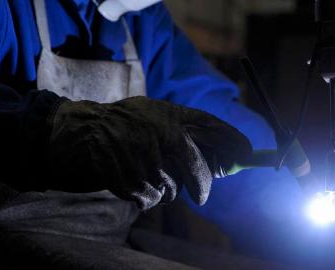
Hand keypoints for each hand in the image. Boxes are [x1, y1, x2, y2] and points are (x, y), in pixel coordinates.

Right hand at [48, 96, 251, 209]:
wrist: (86, 132)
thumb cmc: (128, 121)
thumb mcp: (158, 112)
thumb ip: (189, 127)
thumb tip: (224, 154)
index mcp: (174, 120)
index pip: (217, 131)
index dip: (236, 144)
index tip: (248, 154)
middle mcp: (166, 140)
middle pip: (200, 175)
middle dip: (202, 186)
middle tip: (200, 193)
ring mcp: (150, 164)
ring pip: (174, 191)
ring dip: (166, 186)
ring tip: (146, 168)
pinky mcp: (134, 184)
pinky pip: (153, 199)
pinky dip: (147, 194)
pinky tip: (134, 177)